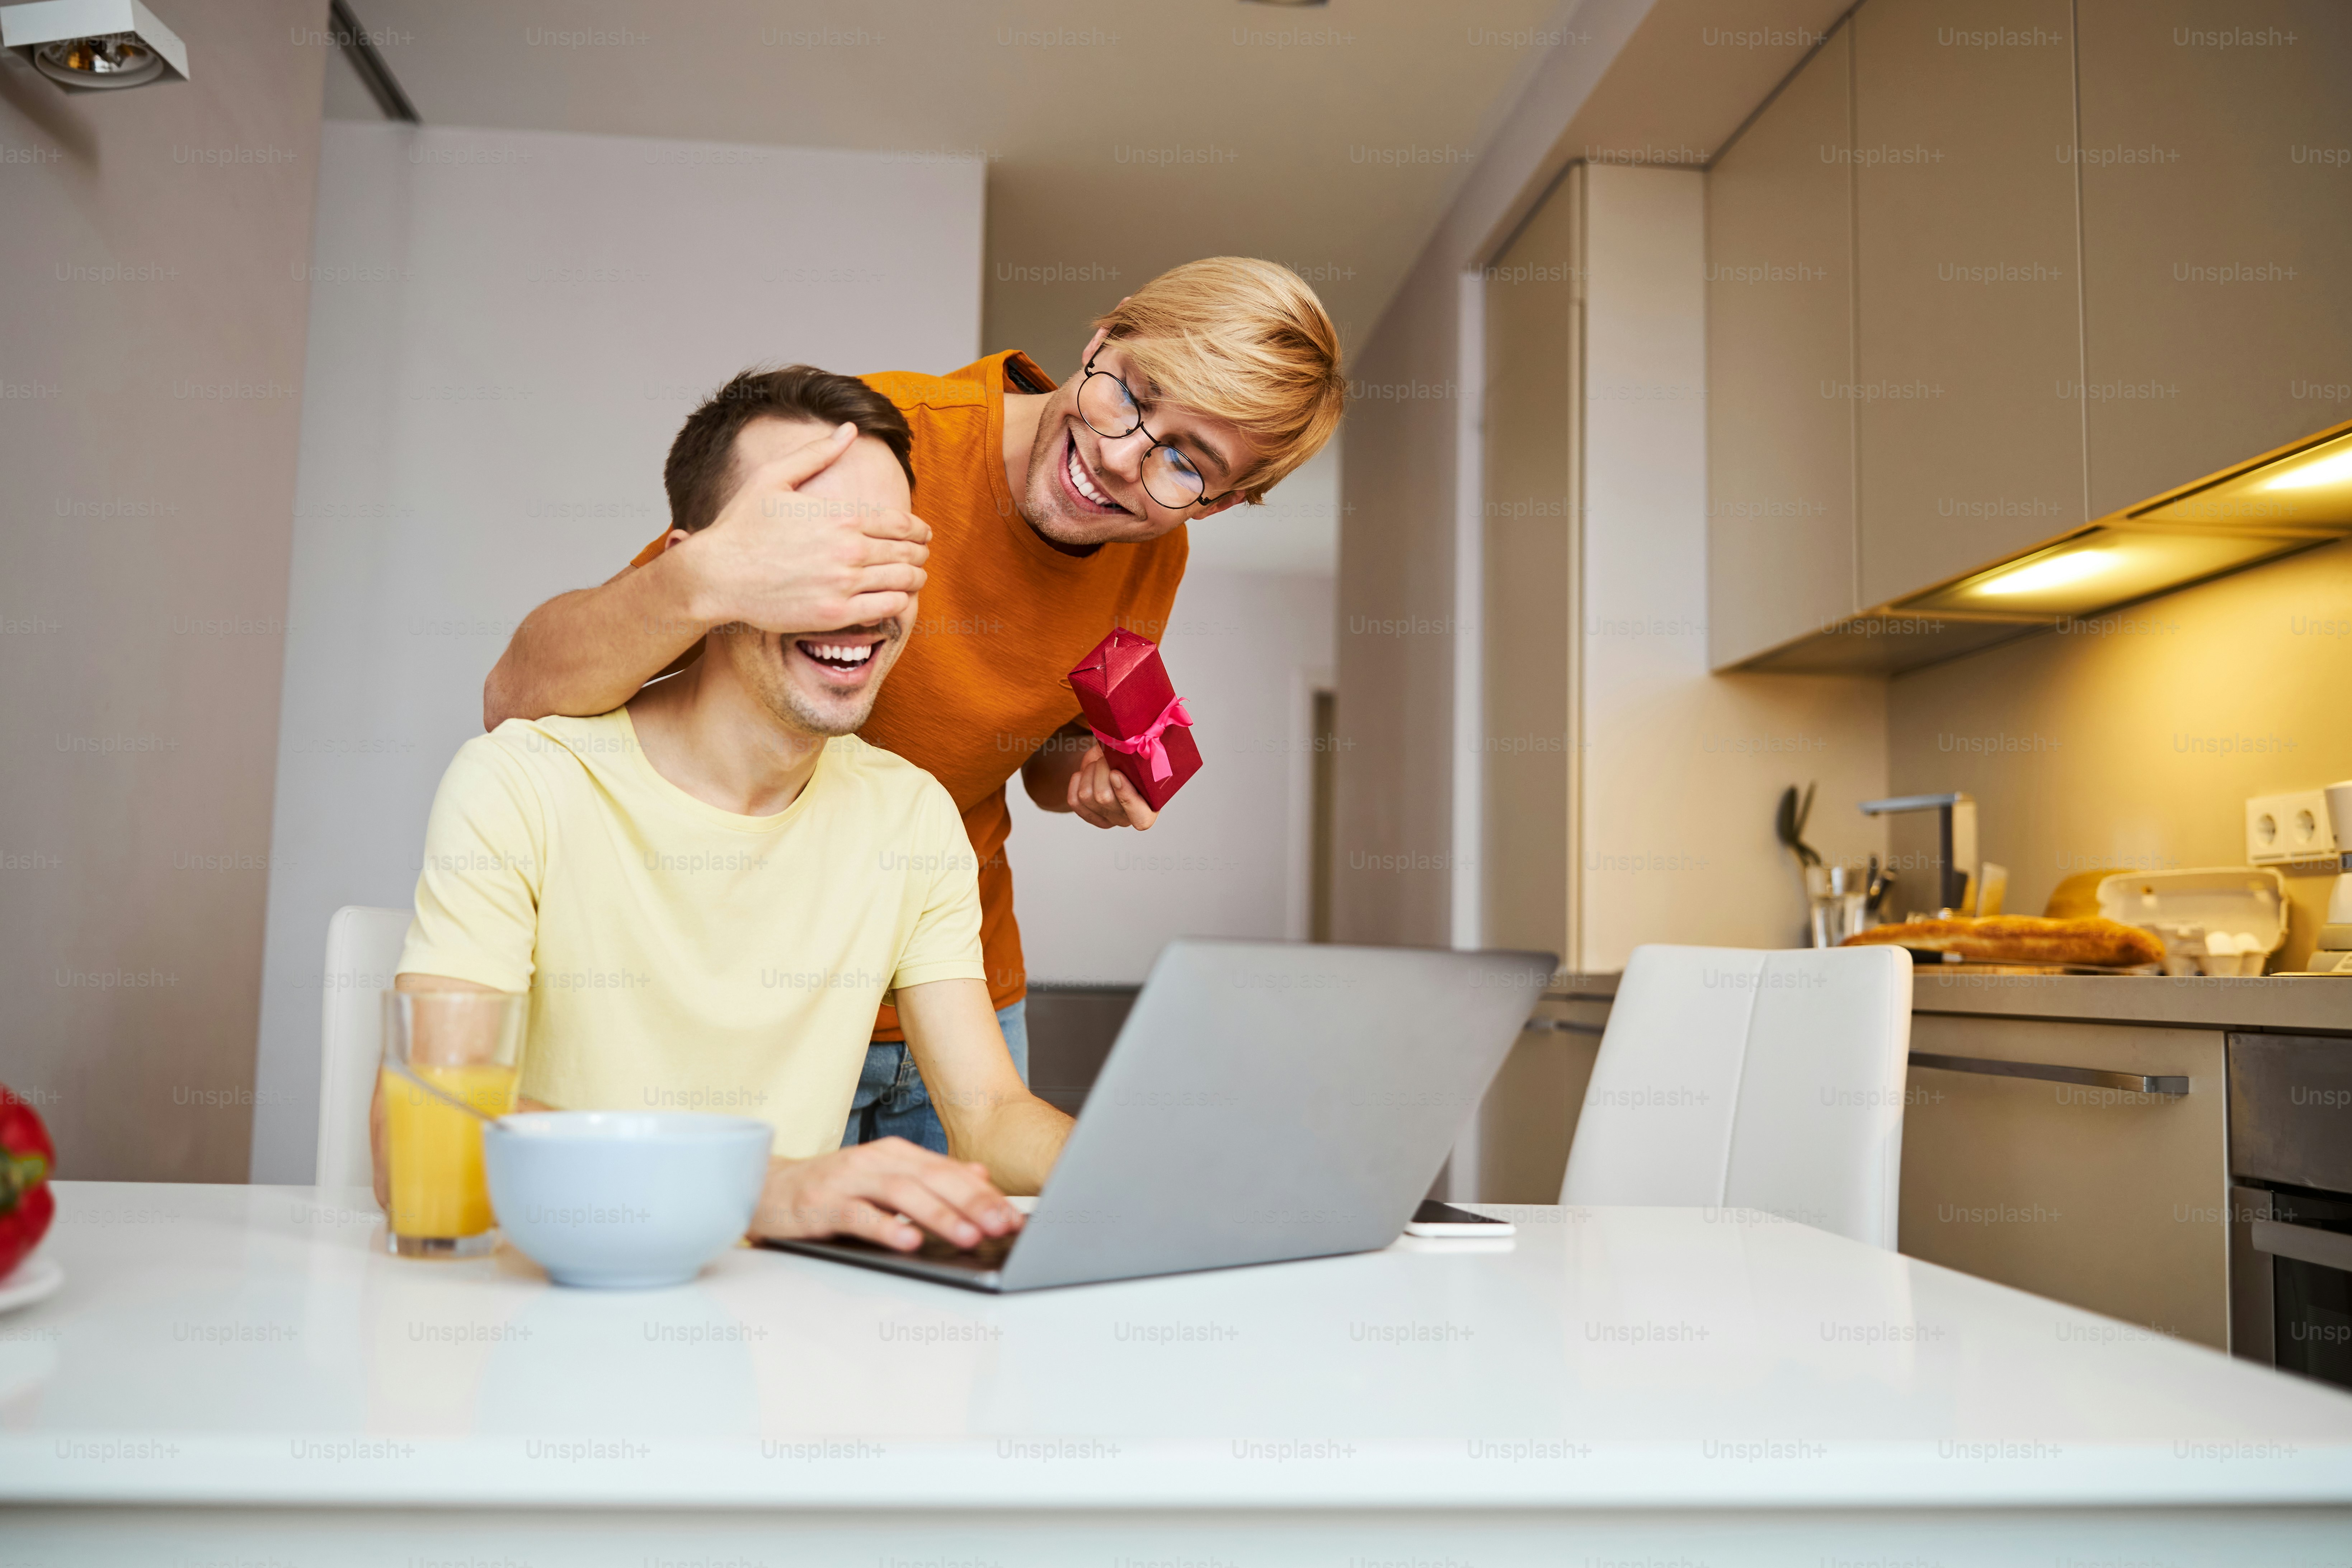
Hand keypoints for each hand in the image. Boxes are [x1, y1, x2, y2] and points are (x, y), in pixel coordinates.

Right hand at [677, 422, 930, 632]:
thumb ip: (816, 454)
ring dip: (915, 577)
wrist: (716, 575)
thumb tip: (848, 429)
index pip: (899, 522)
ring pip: (904, 580)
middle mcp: (848, 549)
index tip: (923, 533)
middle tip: (921, 556)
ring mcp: (843, 584)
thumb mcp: (774, 478)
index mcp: (839, 516)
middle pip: (907, 551)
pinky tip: (896, 599)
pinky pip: (888, 609)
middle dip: (920, 552)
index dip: (918, 529)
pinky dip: (900, 603)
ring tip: (914, 577)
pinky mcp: (836, 614)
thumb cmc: (741, 526)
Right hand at [751, 1137, 1024, 1251]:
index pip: (949, 1172)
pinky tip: (909, 1241)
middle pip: (932, 1178)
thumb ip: (932, 1176)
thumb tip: (980, 1173)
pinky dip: (886, 1227)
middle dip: (973, 1203)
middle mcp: (875, 1161)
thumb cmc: (832, 1190)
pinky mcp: (822, 1203)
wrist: (765, 1188)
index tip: (1013, 1217)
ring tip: (968, 1235)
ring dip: (939, 1215)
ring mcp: (847, 1180)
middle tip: (1002, 1226)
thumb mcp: (886, 1178)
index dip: (984, 1194)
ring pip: (902, 1193)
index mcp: (895, 1154)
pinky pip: (859, 1215)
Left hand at [1067, 740, 1156, 829]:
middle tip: (1107, 758)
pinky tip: (1086, 774)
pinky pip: (1074, 800)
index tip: (1115, 773)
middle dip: (1102, 769)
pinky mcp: (1088, 815)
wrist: (1112, 762)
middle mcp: (1128, 818)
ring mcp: (1107, 819)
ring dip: (1090, 772)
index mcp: (1149, 807)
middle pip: (1104, 798)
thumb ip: (1135, 756)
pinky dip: (1077, 780)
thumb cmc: (1130, 758)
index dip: (1127, 797)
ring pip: (1086, 796)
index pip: (1140, 818)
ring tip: (1098, 764)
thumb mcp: (1136, 754)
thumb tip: (1128, 747)